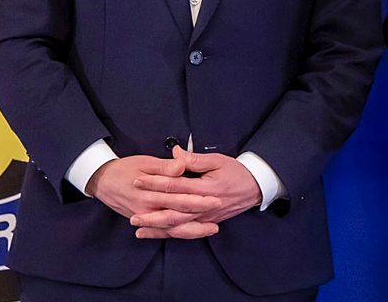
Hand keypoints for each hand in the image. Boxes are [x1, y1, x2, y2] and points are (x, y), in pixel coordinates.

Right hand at [85, 154, 220, 238]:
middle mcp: (147, 210)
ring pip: (172, 228)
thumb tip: (181, 165)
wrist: (102, 181)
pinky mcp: (144, 221)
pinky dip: (178, 233)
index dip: (199, 199)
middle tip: (220, 213)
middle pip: (179, 215)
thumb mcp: (144, 162)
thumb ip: (165, 167)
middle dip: (201, 215)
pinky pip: (163, 231)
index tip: (217, 198)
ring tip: (213, 228)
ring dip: (193, 230)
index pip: (179, 198)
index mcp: (150, 193)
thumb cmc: (124, 169)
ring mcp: (145, 218)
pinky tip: (193, 233)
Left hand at [129, 146, 261, 238]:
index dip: (155, 183)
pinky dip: (167, 233)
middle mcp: (205, 206)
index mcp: (207, 188)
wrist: (256, 188)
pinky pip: (184, 232)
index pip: (176, 186)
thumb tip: (175, 154)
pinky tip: (152, 233)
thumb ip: (195, 159)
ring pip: (177, 225)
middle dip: (151, 210)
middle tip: (131, 211)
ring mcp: (205, 218)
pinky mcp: (206, 224)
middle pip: (174, 210)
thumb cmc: (236, 172)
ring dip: (156, 226)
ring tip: (137, 224)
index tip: (137, 180)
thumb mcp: (218, 160)